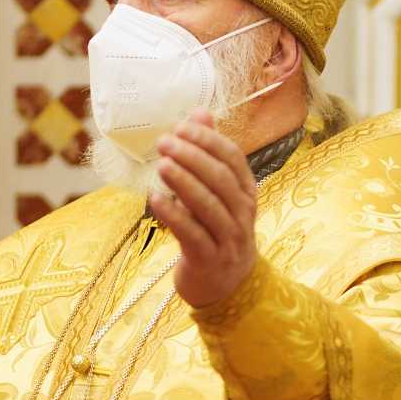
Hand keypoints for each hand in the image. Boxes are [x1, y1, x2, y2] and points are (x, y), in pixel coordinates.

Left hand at [149, 111, 260, 309]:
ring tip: (161, 164)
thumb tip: (199, 113)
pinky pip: (191, 233)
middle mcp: (242, 214)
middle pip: (220, 179)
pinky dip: (172, 214)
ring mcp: (228, 238)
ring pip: (208, 205)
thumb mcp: (218, 193)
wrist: (225, 286)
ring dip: (183, 182)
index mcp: (246, 192)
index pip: (233, 158)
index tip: (181, 127)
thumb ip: (209, 154)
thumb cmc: (216, 231)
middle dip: (192, 157)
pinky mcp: (209, 259)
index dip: (208, 140)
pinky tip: (154, 198)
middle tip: (163, 142)